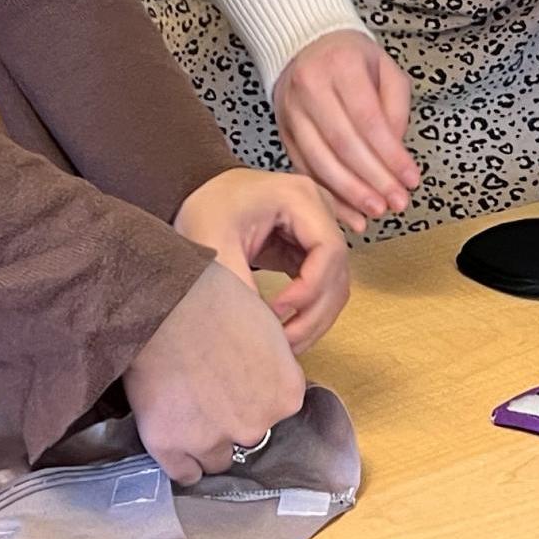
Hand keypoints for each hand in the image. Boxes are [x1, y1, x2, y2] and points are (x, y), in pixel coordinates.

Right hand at [122, 260, 308, 485]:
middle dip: (231, 418)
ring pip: (216, 458)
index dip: (253, 395)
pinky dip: (181, 461)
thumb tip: (262, 373)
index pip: (274, 410)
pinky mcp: (171, 446)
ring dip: (205, 443)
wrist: (168, 302)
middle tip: (208, 391)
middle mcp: (255, 425)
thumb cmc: (219, 297)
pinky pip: (184, 473)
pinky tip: (173, 442)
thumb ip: (272, 363)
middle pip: (246, 434)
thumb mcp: (267, 325)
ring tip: (186, 414)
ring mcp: (212, 440)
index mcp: (287, 395)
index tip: (235, 382)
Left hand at [176, 166, 351, 350]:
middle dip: (313, 314)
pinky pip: (322, 288)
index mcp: (300, 197)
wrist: (201, 194)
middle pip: (338, 273)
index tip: (276, 310)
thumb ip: (236, 283)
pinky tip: (288, 332)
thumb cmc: (207, 207)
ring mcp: (318, 231)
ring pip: (335, 287)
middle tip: (282, 342)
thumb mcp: (215, 242)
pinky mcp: (310, 250)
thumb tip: (258, 331)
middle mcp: (319, 211)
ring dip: (314, 320)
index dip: (309, 288)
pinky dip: (309, 314)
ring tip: (283, 344)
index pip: (329, 250)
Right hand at [272, 30, 420, 233]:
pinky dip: (327, 194)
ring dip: (349, 194)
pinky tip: (347, 211)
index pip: (368, 119)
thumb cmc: (351, 58)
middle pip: (343, 144)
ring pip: (319, 161)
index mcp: (341, 66)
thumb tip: (396, 154)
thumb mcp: (386, 70)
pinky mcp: (283, 131)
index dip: (390, 155)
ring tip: (374, 212)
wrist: (306, 46)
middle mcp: (311, 87)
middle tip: (396, 203)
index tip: (410, 179)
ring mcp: (292, 111)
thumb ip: (396, 109)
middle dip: (372, 180)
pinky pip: (304, 168)